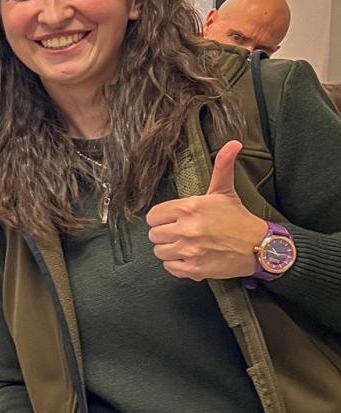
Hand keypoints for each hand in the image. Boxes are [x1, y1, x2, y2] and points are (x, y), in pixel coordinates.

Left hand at [145, 141, 264, 280]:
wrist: (260, 246)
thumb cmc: (238, 218)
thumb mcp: (225, 191)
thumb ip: (222, 167)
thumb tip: (233, 143)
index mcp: (190, 208)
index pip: (153, 216)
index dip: (161, 219)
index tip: (173, 220)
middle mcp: (187, 229)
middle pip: (153, 235)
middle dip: (165, 234)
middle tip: (181, 233)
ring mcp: (190, 250)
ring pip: (159, 251)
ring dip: (170, 250)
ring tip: (186, 245)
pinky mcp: (194, 269)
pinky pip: (169, 267)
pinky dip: (177, 264)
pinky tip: (190, 257)